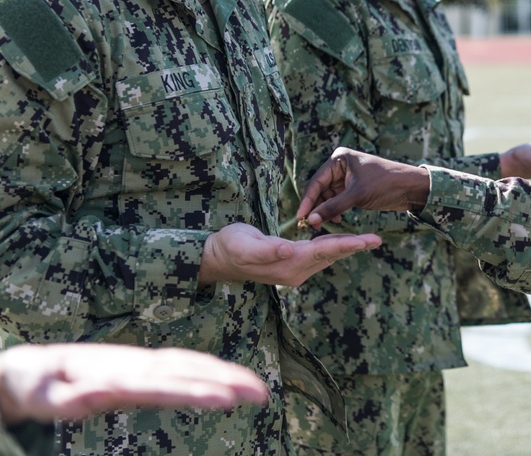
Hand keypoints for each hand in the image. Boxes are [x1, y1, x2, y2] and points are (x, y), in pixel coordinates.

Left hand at [0, 343, 268, 424]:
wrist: (35, 364)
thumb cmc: (38, 383)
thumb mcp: (44, 395)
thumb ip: (69, 398)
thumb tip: (97, 396)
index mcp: (116, 373)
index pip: (163, 383)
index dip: (195, 390)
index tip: (226, 398)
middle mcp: (137, 365)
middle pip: (188, 370)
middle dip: (226, 379)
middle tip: (261, 394)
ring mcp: (144, 363)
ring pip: (192, 365)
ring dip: (226, 373)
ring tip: (258, 388)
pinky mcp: (146, 368)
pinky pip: (185, 366)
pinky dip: (211, 370)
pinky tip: (230, 380)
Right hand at [199, 222, 380, 285]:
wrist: (218, 258)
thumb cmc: (230, 246)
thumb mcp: (245, 244)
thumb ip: (267, 248)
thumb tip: (289, 249)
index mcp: (288, 264)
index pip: (323, 252)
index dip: (346, 244)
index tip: (366, 241)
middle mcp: (296, 271)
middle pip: (331, 256)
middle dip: (355, 246)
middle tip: (378, 240)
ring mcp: (295, 270)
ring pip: (327, 256)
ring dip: (347, 246)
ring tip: (369, 239)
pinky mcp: (292, 264)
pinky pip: (319, 255)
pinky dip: (333, 246)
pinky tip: (344, 240)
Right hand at [297, 148, 430, 227]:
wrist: (411, 188)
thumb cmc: (386, 185)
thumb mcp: (356, 196)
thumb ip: (332, 208)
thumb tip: (311, 221)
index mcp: (339, 159)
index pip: (316, 181)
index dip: (308, 201)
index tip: (300, 218)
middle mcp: (340, 165)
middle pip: (320, 189)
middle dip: (317, 207)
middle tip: (311, 226)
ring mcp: (346, 176)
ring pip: (328, 196)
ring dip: (326, 210)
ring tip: (325, 225)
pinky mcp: (353, 187)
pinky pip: (338, 199)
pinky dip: (335, 209)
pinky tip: (337, 220)